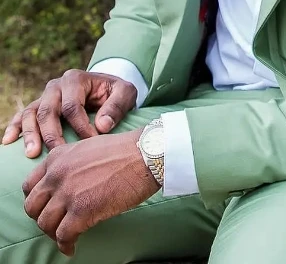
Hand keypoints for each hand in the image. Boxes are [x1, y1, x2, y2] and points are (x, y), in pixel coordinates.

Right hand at [2, 69, 136, 157]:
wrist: (107, 88)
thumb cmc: (115, 92)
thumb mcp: (126, 93)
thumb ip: (117, 106)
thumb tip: (102, 126)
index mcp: (77, 79)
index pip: (73, 106)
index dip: (81, 127)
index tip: (91, 145)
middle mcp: (57, 86)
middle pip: (48, 110)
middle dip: (52, 134)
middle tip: (58, 155)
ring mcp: (45, 96)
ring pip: (31, 113)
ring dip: (30, 134)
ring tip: (32, 154)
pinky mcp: (39, 106)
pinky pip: (22, 115)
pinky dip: (14, 127)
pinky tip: (8, 142)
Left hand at [22, 128, 159, 256]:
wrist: (145, 154)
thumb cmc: (124, 151)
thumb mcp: (87, 148)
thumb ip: (70, 163)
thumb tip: (67, 184)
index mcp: (57, 157)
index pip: (30, 186)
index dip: (37, 201)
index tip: (48, 209)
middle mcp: (57, 173)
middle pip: (32, 207)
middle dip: (42, 219)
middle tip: (56, 225)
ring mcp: (68, 192)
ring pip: (44, 224)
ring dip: (54, 234)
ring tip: (66, 237)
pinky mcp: (81, 210)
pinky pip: (63, 236)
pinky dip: (66, 245)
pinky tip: (72, 247)